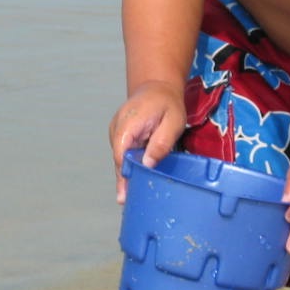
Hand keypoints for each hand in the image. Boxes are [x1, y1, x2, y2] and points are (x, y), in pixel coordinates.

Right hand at [109, 80, 185, 203]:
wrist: (157, 86)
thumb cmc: (167, 103)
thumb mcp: (173, 121)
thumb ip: (161, 142)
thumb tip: (147, 164)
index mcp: (128, 123)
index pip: (121, 154)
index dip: (124, 175)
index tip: (126, 195)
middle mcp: (117, 129)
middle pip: (119, 160)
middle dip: (124, 180)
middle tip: (127, 203)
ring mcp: (116, 132)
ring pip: (120, 159)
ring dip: (127, 174)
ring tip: (130, 197)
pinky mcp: (120, 136)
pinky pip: (124, 155)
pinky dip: (129, 166)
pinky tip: (134, 181)